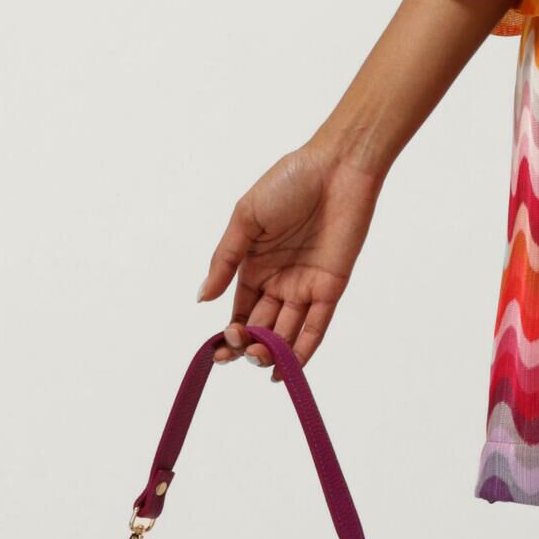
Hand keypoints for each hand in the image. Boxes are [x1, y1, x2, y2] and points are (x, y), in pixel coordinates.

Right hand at [197, 138, 381, 374]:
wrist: (336, 169)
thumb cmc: (288, 183)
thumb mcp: (245, 218)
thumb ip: (225, 259)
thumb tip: (202, 297)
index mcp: (254, 265)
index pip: (240, 310)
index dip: (230, 333)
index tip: (221, 347)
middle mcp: (279, 281)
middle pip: (261, 326)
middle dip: (248, 346)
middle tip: (239, 352)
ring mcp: (305, 286)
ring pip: (286, 332)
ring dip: (272, 352)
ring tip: (260, 359)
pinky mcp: (332, 288)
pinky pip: (316, 326)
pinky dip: (302, 350)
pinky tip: (287, 369)